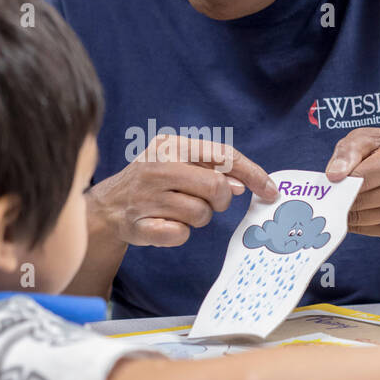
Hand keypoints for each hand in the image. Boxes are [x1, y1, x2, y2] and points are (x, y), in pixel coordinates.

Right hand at [89, 135, 277, 248]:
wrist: (108, 205)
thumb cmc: (154, 181)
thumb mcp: (179, 162)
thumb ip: (212, 169)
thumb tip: (241, 184)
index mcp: (171, 145)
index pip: (223, 155)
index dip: (253, 174)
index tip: (271, 191)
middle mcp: (157, 166)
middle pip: (216, 187)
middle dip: (220, 200)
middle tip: (211, 203)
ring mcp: (146, 196)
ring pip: (200, 214)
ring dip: (198, 218)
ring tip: (179, 210)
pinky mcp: (140, 224)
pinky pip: (180, 235)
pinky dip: (179, 233)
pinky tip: (165, 223)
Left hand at [326, 127, 379, 239]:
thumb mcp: (370, 137)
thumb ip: (348, 151)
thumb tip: (333, 177)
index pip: (361, 178)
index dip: (341, 180)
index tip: (331, 179)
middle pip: (360, 201)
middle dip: (342, 197)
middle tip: (334, 190)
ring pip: (362, 219)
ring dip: (348, 210)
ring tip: (348, 197)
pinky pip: (368, 230)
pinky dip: (357, 221)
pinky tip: (361, 208)